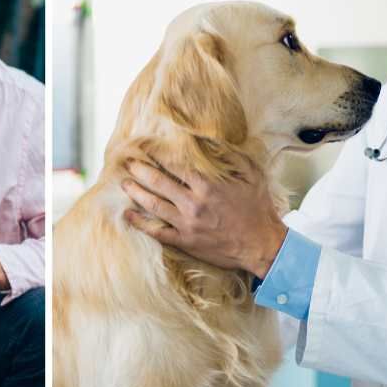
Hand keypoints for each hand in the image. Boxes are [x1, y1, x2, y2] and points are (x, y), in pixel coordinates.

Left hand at [120, 158, 286, 275]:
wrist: (262, 245)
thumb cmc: (259, 209)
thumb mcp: (251, 175)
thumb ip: (231, 156)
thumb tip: (211, 141)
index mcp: (207, 185)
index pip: (175, 164)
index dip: (157, 154)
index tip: (145, 146)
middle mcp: (193, 203)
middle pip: (158, 182)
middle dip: (140, 170)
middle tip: (128, 162)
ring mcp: (187, 224)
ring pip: (153, 205)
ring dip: (136, 192)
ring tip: (124, 183)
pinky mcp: (185, 241)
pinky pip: (157, 232)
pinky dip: (140, 222)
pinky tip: (128, 214)